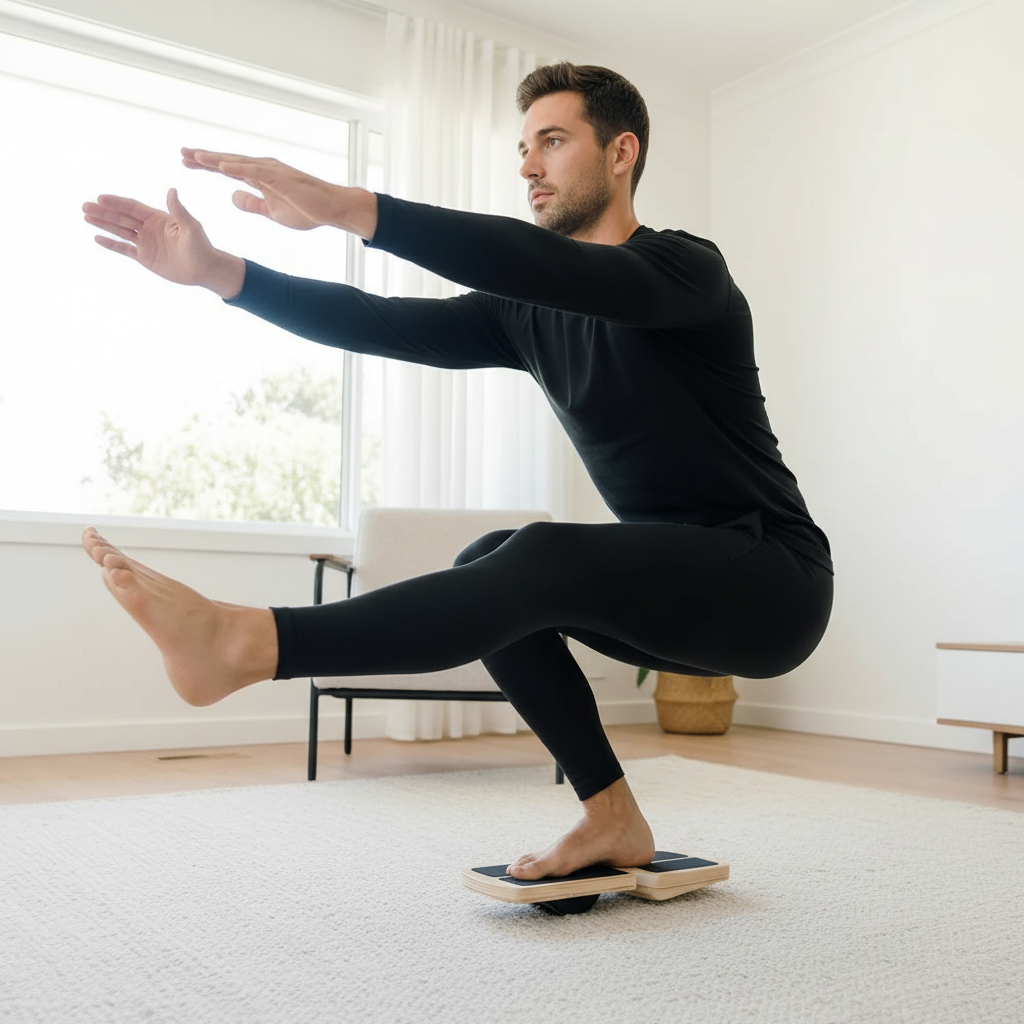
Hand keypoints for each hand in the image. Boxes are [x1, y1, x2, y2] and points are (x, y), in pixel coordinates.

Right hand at [83, 190, 243, 296]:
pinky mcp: (145, 257)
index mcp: (158, 217)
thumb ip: (179, 210)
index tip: (100, 198)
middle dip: (103, 212)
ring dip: (103, 224)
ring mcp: (145, 242)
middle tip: (84, 206)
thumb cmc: (201, 247)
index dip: (116, 203)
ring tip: (85, 216)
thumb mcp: (191, 227)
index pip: (132, 207)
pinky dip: (111, 244)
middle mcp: (149, 228)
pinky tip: (97, 238)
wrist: (205, 270)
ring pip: (120, 231)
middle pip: (121, 217)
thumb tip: (172, 190)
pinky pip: (124, 249)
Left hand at [182, 148, 376, 238]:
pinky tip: (221, 166)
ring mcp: (271, 171)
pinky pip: (254, 171)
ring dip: (216, 159)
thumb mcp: (272, 211)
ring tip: (195, 156)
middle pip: (228, 161)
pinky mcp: (280, 178)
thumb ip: (252, 203)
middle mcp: (263, 169)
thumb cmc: (307, 210)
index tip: (187, 163)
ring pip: (237, 163)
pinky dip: (237, 168)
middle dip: (204, 157)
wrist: (332, 209)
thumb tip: (231, 197)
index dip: (207, 165)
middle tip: (181, 153)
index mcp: (260, 177)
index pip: (228, 169)